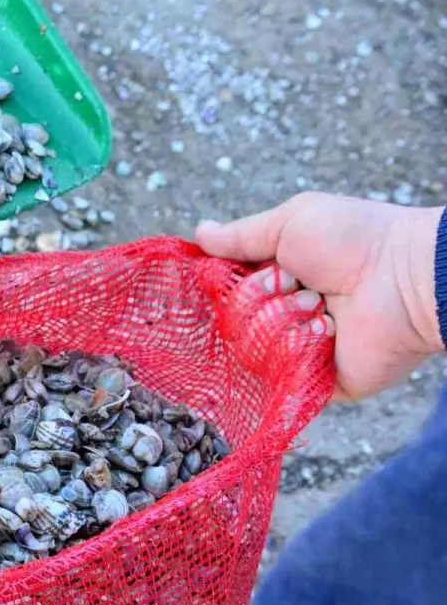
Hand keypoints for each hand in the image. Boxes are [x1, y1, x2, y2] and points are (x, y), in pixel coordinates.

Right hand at [196, 192, 443, 400]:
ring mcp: (296, 352)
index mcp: (273, 281)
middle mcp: (280, 318)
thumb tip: (198, 233)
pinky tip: (328, 332)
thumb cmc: (353, 239)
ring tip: (323, 306)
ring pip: (250, 350)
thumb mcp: (290, 221)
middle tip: (301, 283)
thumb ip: (240, 235)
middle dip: (260, 298)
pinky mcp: (314, 383)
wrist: (405, 278)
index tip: (229, 273)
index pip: (223, 294)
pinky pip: (278, 378)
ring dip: (285, 320)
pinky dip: (299, 349)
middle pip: (230, 323)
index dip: (224, 285)